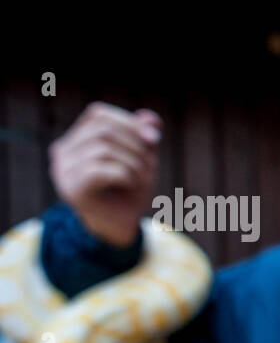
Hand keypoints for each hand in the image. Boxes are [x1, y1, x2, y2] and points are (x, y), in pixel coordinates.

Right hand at [49, 102, 161, 246]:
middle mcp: (62, 152)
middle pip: (101, 130)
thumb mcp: (141, 159)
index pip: (97, 114)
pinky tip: (132, 186)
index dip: (128, 122)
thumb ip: (144, 137)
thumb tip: (151, 118)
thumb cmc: (128, 192)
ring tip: (143, 179)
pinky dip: (126, 175)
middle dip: (135, 145)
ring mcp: (63, 171)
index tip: (154, 140)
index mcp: (75, 140)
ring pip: (103, 148)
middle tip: (151, 166)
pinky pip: (102, 168)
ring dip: (134, 163)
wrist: (119, 228)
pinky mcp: (72, 189)